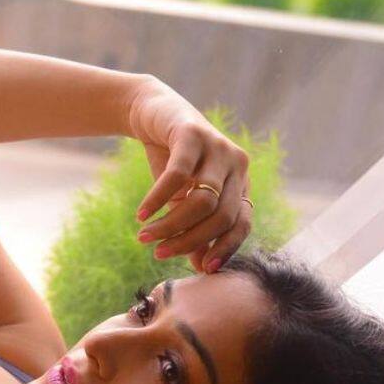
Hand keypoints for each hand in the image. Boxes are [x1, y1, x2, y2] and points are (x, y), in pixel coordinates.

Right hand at [127, 76, 252, 274]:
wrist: (154, 114)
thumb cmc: (171, 163)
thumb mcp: (184, 200)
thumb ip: (195, 228)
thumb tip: (200, 266)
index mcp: (240, 182)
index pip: (241, 224)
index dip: (225, 249)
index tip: (201, 270)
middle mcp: (237, 164)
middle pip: (221, 216)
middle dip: (188, 241)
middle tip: (158, 253)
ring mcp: (218, 147)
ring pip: (202, 201)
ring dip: (170, 225)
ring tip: (144, 237)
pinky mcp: (193, 134)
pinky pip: (178, 176)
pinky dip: (157, 200)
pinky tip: (141, 214)